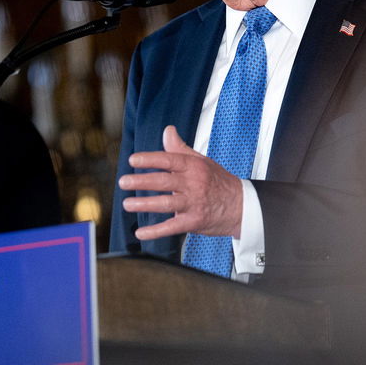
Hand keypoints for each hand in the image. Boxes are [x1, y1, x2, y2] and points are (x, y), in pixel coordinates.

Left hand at [119, 125, 242, 239]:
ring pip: (166, 203)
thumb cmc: (219, 182)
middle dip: (141, 181)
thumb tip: (168, 131)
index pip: (169, 160)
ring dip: (144, 204)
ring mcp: (194, 203)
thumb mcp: (202, 161)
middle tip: (124, 182)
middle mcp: (194, 184)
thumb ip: (180, 148)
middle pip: (164, 181)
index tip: (133, 160)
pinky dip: (155, 232)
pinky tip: (140, 233)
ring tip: (128, 204)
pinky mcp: (194, 222)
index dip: (150, 159)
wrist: (241, 206)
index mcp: (194, 167)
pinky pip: (172, 227)